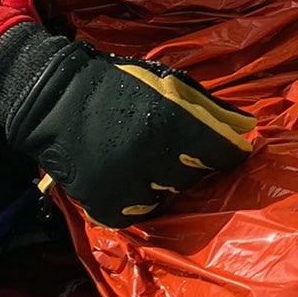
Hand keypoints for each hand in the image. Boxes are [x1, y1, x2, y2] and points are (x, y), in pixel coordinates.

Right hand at [0, 24, 255, 225]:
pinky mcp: (102, 202)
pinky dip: (138, 198)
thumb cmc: (116, 84)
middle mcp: (148, 155)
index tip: (226, 149)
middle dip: (191, 163)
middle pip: (193, 176)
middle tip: (174, 148)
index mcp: (168, 121)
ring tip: (147, 159)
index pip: (219, 153)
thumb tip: (246, 128)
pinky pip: (137, 212)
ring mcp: (123, 182)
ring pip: (166, 196)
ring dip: (163, 182)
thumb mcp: (167, 84)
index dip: (227, 151)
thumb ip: (208, 108)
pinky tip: (130, 177)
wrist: (51, 99)